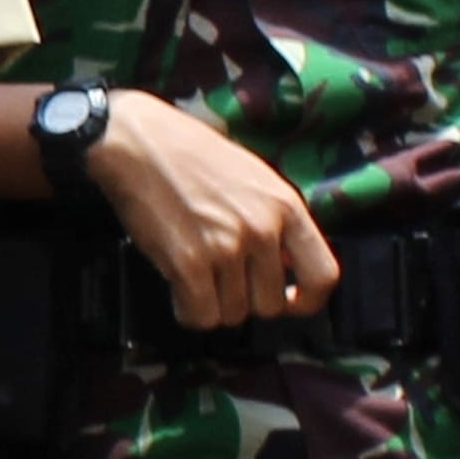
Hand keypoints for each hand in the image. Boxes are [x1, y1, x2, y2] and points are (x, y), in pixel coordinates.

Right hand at [87, 93, 339, 331]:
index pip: (323, 275)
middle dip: (246, 300)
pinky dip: (188, 311)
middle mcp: (262, 229)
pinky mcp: (188, 263)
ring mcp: (226, 248)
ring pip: (233, 314)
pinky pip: (200, 316)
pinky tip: (179, 289)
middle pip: (270, 305)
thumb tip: (287, 266)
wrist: (137, 141)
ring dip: (214, 305)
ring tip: (197, 276)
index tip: (289, 303)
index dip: (308, 301)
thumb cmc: (191, 153)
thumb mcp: (253, 177)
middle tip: (224, 280)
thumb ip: (276, 219)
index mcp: (286, 206)